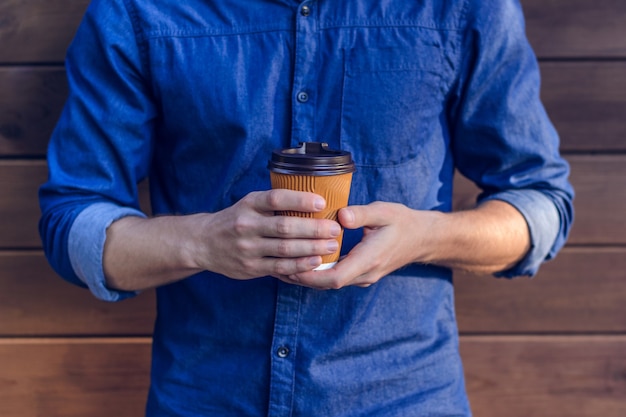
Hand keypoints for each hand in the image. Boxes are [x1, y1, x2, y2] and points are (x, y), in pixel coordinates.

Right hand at [198, 189, 341, 279]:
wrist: (203, 243)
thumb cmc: (236, 219)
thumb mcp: (250, 204)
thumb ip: (275, 204)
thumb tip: (314, 202)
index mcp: (249, 204)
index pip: (276, 199)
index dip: (300, 200)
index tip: (322, 202)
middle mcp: (247, 225)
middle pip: (285, 226)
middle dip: (314, 229)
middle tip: (334, 228)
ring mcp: (248, 248)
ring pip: (285, 249)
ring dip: (311, 248)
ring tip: (331, 245)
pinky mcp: (251, 267)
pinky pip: (279, 267)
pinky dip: (300, 265)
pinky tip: (315, 262)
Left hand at [283, 202, 437, 288]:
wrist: (422, 238)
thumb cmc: (402, 222)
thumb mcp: (384, 211)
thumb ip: (362, 214)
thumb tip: (340, 216)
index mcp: (370, 258)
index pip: (336, 277)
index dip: (311, 276)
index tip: (291, 266)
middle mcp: (366, 273)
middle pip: (328, 284)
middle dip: (303, 278)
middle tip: (277, 266)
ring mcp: (364, 276)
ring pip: (331, 283)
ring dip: (309, 276)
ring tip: (283, 264)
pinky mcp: (361, 273)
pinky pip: (336, 277)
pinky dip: (318, 273)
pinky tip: (303, 261)